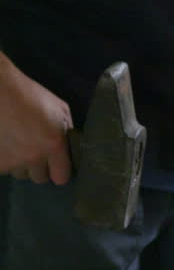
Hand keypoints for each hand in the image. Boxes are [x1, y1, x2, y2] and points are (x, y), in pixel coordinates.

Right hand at [0, 53, 72, 184]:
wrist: (0, 91)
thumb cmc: (32, 96)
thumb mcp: (61, 110)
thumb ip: (67, 132)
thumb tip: (70, 148)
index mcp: (53, 145)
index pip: (61, 177)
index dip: (60, 171)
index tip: (58, 165)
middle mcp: (33, 158)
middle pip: (40, 178)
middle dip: (40, 168)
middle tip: (36, 151)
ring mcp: (10, 162)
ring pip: (20, 174)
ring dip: (21, 164)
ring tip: (18, 144)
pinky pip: (4, 169)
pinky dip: (5, 159)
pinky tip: (6, 144)